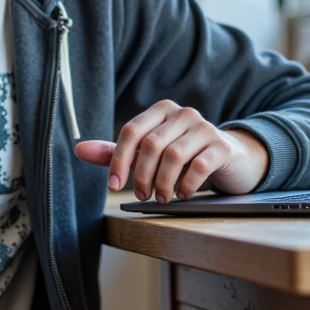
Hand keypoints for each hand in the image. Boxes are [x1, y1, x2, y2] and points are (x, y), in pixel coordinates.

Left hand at [76, 100, 268, 202]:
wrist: (229, 159)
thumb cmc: (184, 156)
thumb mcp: (149, 154)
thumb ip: (117, 152)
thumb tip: (80, 150)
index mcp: (161, 111)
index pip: (131, 132)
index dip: (118, 161)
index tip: (114, 186)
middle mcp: (183, 114)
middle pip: (151, 145)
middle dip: (141, 176)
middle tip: (142, 195)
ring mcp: (205, 127)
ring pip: (173, 156)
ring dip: (163, 184)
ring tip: (162, 198)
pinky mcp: (222, 146)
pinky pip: (199, 166)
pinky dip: (186, 185)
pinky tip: (183, 194)